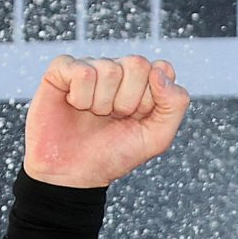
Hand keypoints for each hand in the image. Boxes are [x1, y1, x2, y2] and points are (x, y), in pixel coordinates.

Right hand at [21, 54, 188, 188]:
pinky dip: (80, 97)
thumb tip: (159, 71)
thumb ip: (174, 104)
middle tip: (114, 117)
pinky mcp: (62, 69)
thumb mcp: (156, 138)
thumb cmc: (113, 154)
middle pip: (137, 64)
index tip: (137, 117)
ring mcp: (91, 66)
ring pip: (109, 69)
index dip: (151, 99)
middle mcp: (118, 69)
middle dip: (127, 101)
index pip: (161, 69)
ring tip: (93, 115)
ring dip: (101, 103)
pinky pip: (82, 72)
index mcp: (143, 81)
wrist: (73, 174)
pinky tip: (74, 106)